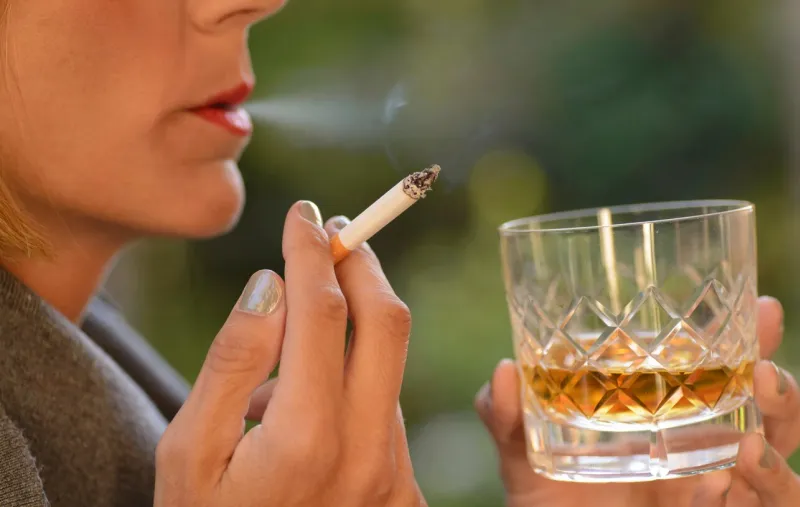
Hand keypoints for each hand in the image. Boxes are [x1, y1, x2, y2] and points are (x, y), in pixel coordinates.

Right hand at [155, 202, 425, 506]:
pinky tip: (306, 406)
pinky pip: (384, 406)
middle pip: (386, 324)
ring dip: (351, 326)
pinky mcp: (401, 487)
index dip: (311, 251)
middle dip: (363, 263)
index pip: (321, 311)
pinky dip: (355, 377)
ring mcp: (391, 474)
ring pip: (386, 365)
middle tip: (337, 232)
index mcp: (304, 438)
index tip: (304, 213)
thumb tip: (269, 284)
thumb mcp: (187, 452)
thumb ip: (230, 363)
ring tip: (287, 354)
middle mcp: (364, 452)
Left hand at [475, 297, 799, 505]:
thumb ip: (508, 418)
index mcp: (670, 420)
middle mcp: (705, 455)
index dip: (755, 343)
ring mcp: (716, 496)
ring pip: (779, 478)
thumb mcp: (525, 458)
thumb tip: (504, 371)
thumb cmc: (550, 501)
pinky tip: (713, 487)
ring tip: (747, 447)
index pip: (728, 375)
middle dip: (785, 394)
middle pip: (773, 421)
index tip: (762, 309)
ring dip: (774, 460)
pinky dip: (742, 500)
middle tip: (764, 372)